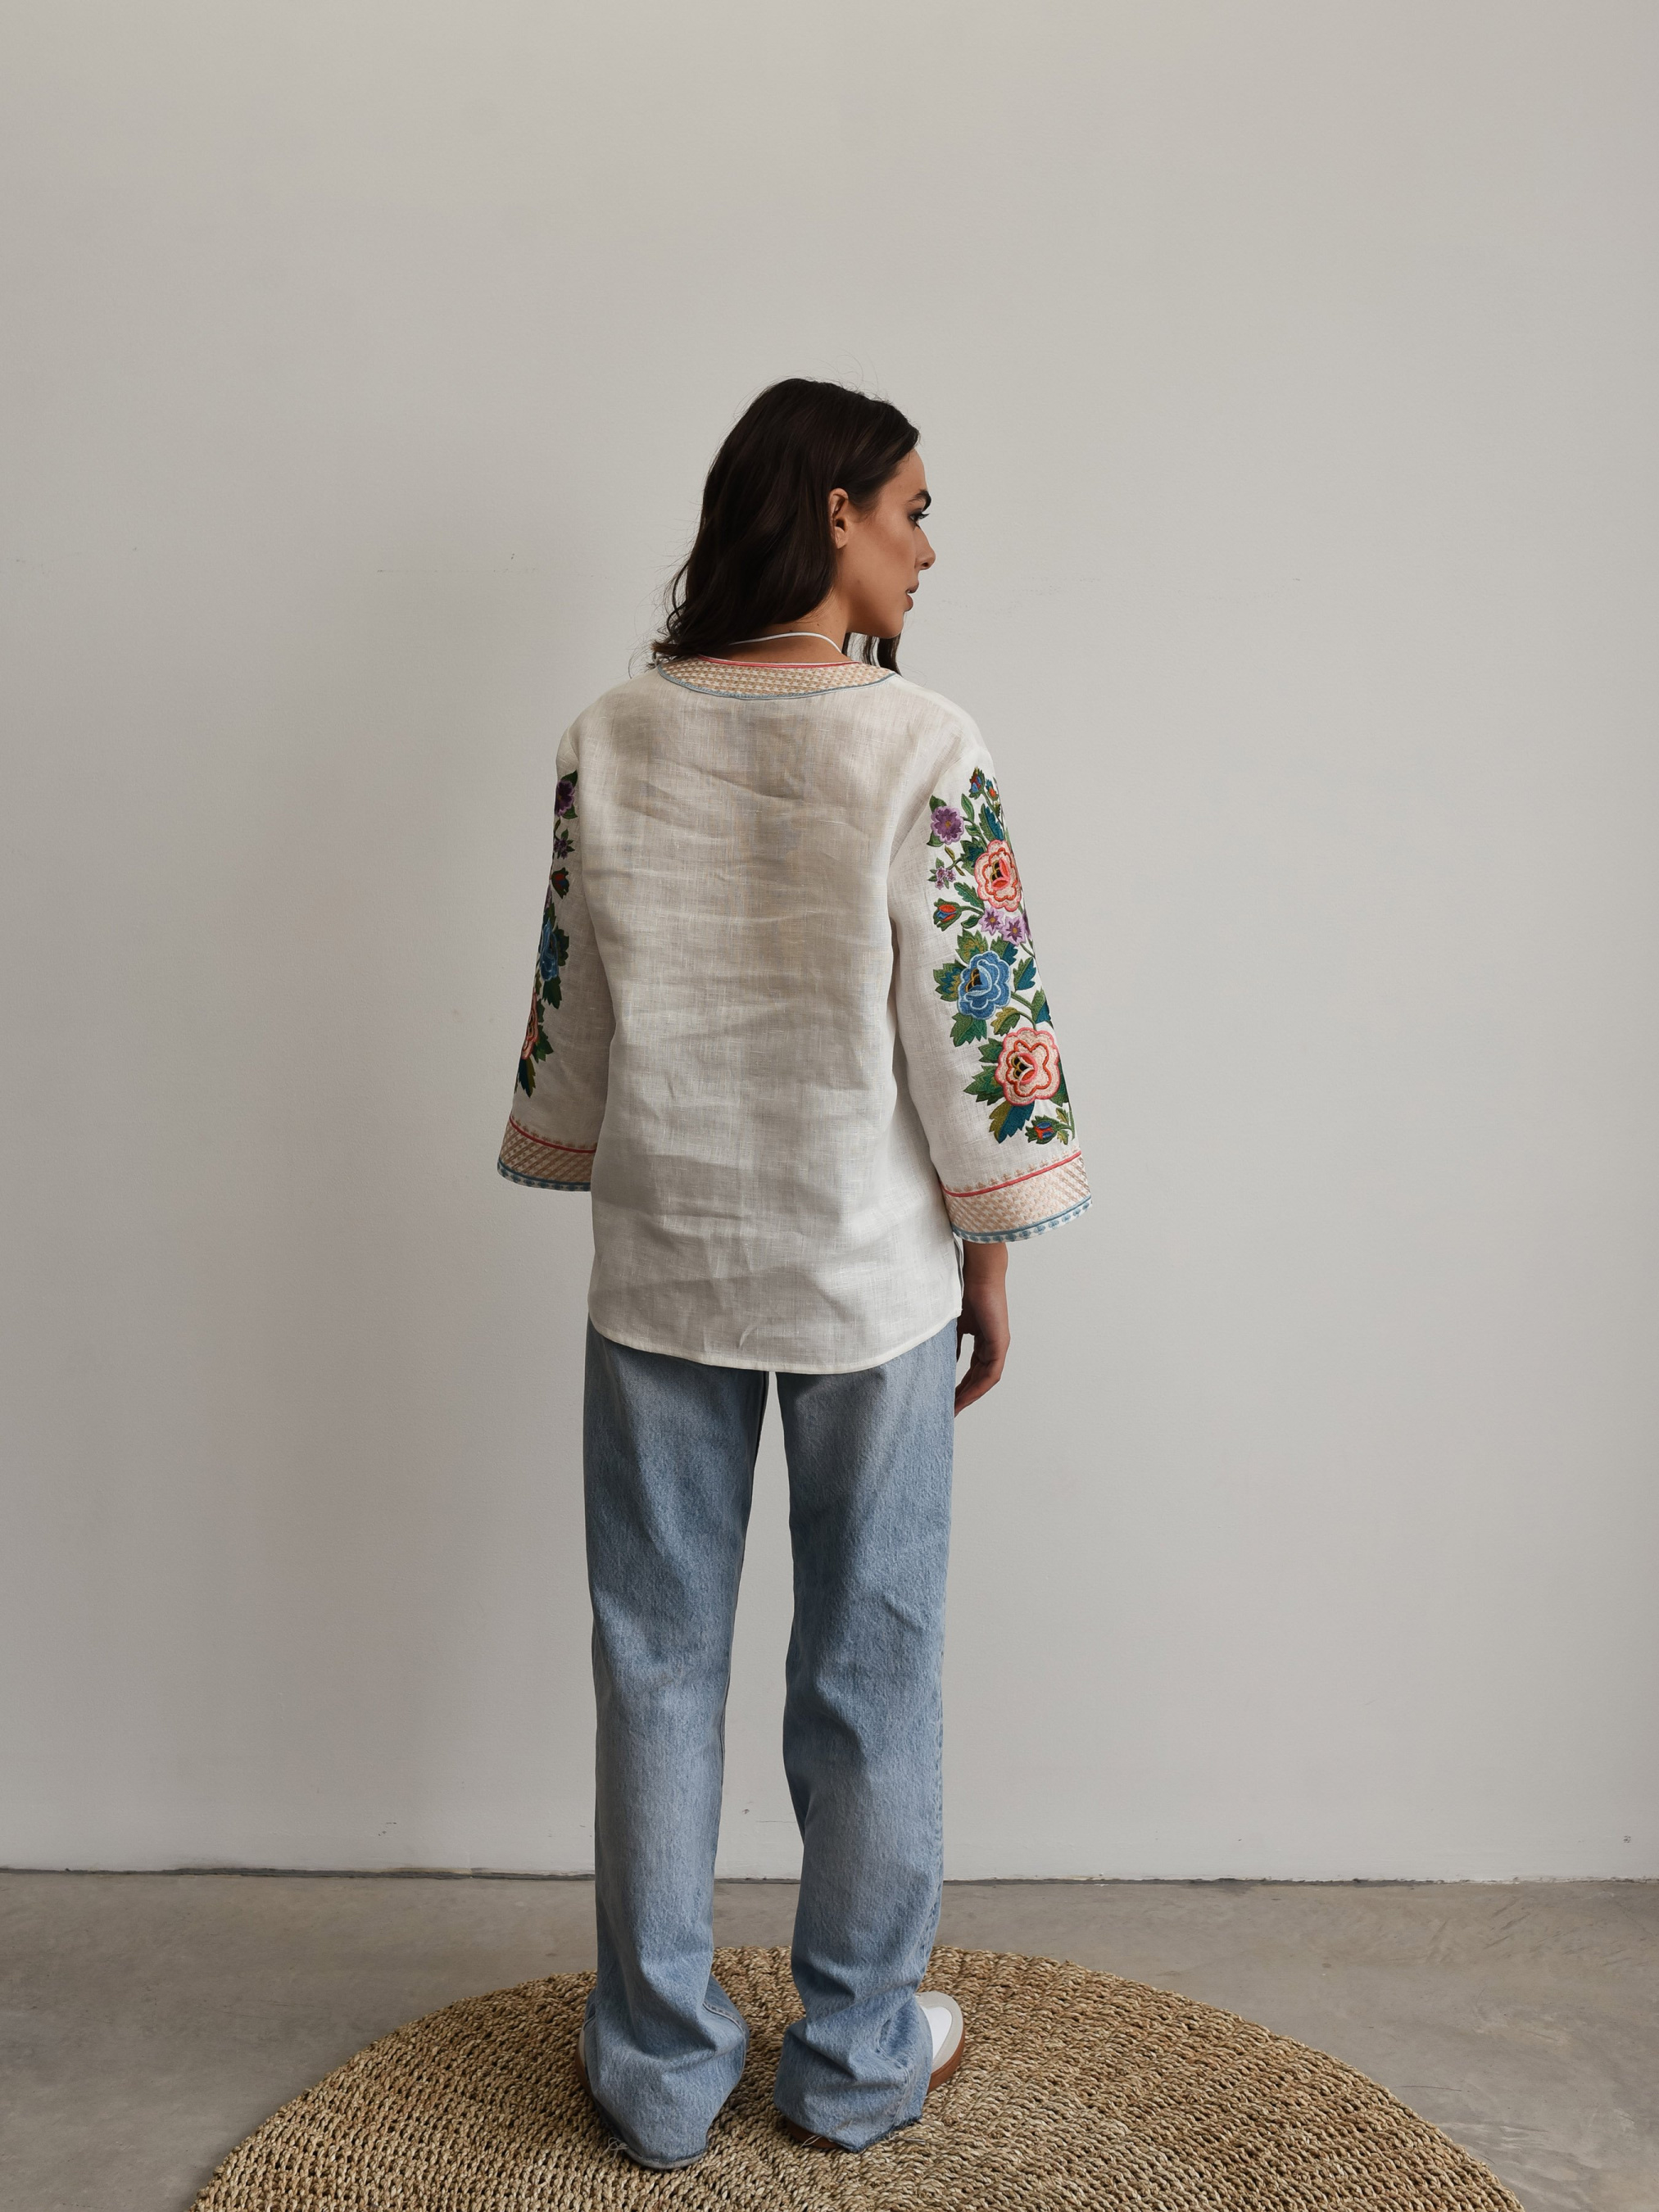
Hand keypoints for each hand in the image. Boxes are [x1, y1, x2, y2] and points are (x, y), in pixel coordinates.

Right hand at [955, 1242, 1009, 1413]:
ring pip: (986, 1380)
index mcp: (983, 1339)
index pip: (973, 1370)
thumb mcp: (953, 1324)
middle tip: (950, 1411)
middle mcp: (993, 1345)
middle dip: (964, 1396)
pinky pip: (991, 1373)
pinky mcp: (1000, 1343)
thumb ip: (950, 1344)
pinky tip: (965, 1397)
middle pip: (980, 1379)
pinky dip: (978, 1387)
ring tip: (955, 1409)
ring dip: (970, 1395)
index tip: (947, 1399)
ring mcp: (999, 1345)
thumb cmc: (964, 1290)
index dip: (961, 1385)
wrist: (978, 1273)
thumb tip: (943, 1363)